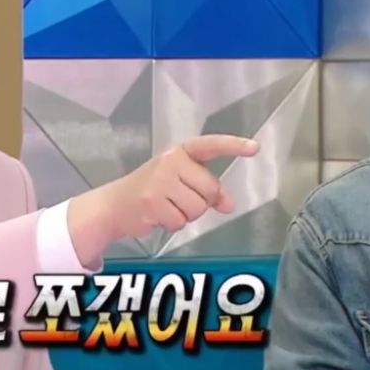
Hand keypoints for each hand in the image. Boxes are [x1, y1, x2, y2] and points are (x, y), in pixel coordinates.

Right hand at [67, 135, 259, 266]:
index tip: (254, 147)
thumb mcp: (178, 184)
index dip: (233, 146)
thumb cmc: (150, 191)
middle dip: (200, 201)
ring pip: (197, 208)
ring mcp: (159, 181)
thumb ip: (206, 191)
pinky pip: (180, 221)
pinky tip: (158, 216)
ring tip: (167, 208)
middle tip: (178, 200)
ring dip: (186, 215)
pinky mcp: (152, 202)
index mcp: (179, 153)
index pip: (210, 145)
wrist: (114, 205)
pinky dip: (172, 224)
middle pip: (210, 189)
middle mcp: (170, 162)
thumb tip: (230, 205)